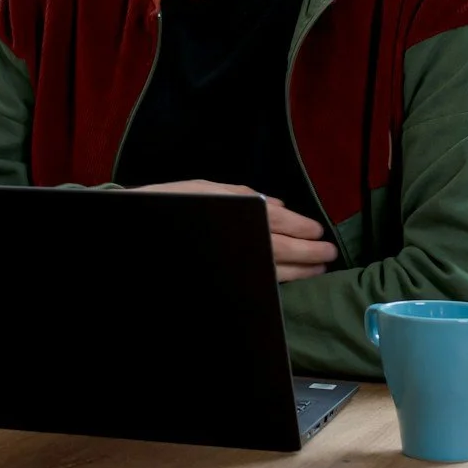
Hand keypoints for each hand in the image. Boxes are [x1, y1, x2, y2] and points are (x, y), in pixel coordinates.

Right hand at [129, 179, 337, 281]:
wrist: (138, 224)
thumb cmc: (172, 204)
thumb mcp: (207, 190)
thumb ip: (244, 196)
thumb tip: (279, 204)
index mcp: (233, 214)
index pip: (277, 223)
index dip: (301, 229)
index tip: (318, 232)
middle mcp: (234, 238)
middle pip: (280, 249)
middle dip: (308, 253)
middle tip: (329, 254)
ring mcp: (229, 258)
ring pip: (272, 268)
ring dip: (299, 269)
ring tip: (317, 268)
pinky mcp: (225, 273)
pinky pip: (257, 276)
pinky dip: (277, 277)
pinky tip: (288, 277)